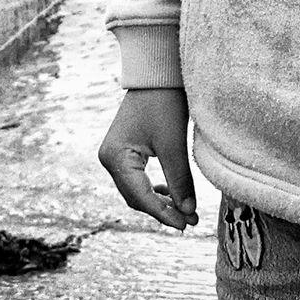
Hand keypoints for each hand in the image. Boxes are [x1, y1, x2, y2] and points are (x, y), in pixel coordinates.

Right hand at [97, 87, 198, 229]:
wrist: (157, 74)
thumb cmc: (164, 103)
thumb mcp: (174, 144)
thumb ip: (180, 180)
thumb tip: (188, 212)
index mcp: (115, 157)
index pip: (140, 197)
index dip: (163, 214)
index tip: (185, 225)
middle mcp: (109, 158)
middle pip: (135, 197)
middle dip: (163, 210)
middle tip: (190, 222)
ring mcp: (114, 155)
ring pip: (136, 190)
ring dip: (159, 201)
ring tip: (185, 212)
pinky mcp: (124, 150)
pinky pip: (137, 179)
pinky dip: (154, 188)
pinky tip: (171, 194)